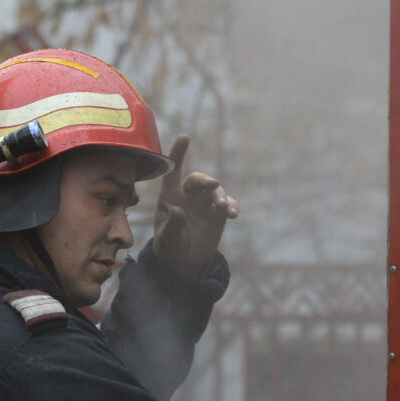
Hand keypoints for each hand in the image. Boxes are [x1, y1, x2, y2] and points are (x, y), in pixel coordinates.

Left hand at [148, 134, 238, 275]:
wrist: (183, 263)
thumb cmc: (168, 247)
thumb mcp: (166, 239)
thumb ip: (172, 225)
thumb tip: (178, 211)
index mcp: (170, 196)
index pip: (172, 172)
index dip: (177, 154)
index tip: (185, 138)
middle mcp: (188, 196)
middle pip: (198, 180)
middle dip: (206, 180)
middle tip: (214, 185)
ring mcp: (204, 204)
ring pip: (215, 192)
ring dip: (221, 197)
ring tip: (224, 209)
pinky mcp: (218, 215)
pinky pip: (228, 205)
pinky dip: (232, 207)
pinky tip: (233, 214)